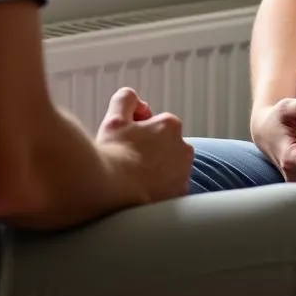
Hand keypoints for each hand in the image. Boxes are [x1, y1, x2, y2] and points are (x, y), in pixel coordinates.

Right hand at [96, 87, 194, 204]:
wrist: (111, 192)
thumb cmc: (113, 154)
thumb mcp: (115, 117)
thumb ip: (126, 99)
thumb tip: (137, 102)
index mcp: (171, 126)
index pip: (156, 124)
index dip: (138, 131)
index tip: (126, 141)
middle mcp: (184, 148)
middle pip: (166, 145)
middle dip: (150, 150)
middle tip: (129, 160)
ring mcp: (184, 174)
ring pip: (169, 167)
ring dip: (156, 170)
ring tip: (135, 178)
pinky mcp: (179, 196)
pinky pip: (170, 189)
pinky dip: (159, 189)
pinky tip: (142, 192)